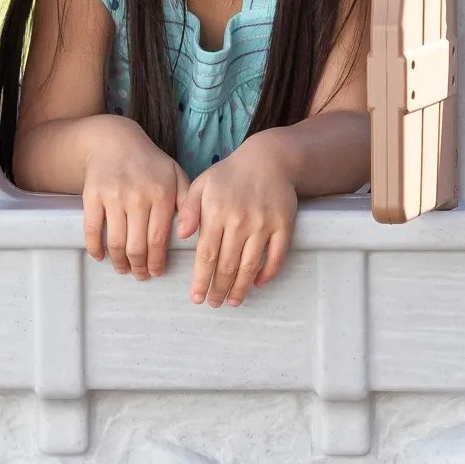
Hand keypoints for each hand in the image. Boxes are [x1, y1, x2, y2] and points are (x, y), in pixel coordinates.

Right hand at [81, 117, 188, 280]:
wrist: (114, 140)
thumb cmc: (149, 162)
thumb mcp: (176, 175)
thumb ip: (188, 202)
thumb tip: (189, 234)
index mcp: (161, 195)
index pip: (158, 240)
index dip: (156, 262)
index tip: (155, 272)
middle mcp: (137, 197)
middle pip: (137, 246)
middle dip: (138, 267)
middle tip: (139, 275)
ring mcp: (113, 197)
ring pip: (115, 242)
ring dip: (118, 261)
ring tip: (122, 268)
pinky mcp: (92, 195)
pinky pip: (92, 229)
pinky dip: (94, 248)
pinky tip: (99, 256)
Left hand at [177, 134, 297, 306]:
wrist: (268, 159)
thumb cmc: (229, 174)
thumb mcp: (201, 184)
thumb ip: (188, 209)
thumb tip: (180, 236)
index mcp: (216, 213)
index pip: (206, 255)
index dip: (201, 279)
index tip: (196, 297)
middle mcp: (239, 221)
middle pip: (227, 265)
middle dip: (219, 289)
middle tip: (214, 303)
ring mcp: (263, 224)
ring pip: (250, 265)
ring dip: (240, 288)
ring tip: (233, 301)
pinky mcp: (284, 225)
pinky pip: (276, 256)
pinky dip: (267, 273)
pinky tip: (257, 284)